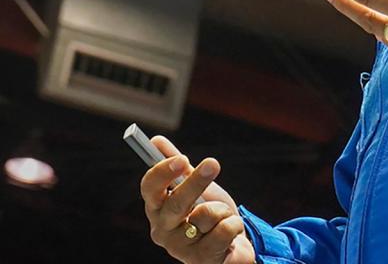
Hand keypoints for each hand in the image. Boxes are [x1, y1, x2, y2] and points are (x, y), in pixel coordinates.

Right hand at [139, 136, 255, 263]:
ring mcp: (180, 247)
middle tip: (213, 163)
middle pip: (176, 202)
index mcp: (157, 209)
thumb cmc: (209, 216)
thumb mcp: (196, 188)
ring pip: (206, 215)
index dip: (162, 172)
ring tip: (222, 219)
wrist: (232, 247)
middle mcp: (162, 230)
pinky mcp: (200, 260)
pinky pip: (224, 230)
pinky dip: (234, 225)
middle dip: (197, 182)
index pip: (149, 189)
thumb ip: (177, 167)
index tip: (181, 158)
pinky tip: (230, 234)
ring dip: (223, 210)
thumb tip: (155, 141)